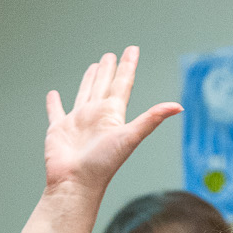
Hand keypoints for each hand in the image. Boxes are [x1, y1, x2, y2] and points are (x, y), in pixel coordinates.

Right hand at [43, 46, 182, 192]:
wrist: (77, 183)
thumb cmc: (103, 164)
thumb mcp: (131, 137)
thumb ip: (152, 119)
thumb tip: (179, 106)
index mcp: (113, 114)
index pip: (123, 84)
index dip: (128, 66)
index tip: (132, 49)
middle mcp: (96, 115)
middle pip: (104, 85)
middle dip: (109, 70)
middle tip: (111, 55)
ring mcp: (78, 122)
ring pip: (84, 93)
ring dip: (89, 80)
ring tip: (94, 66)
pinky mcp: (59, 128)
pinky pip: (55, 111)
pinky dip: (53, 103)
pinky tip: (53, 94)